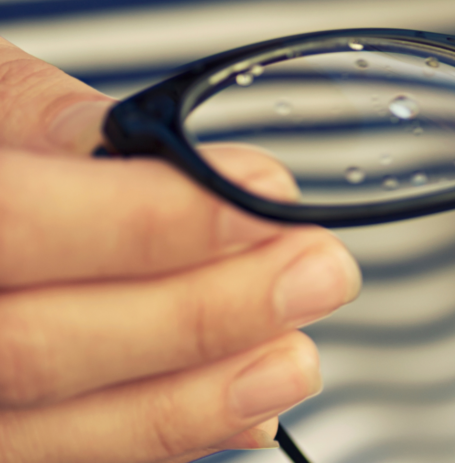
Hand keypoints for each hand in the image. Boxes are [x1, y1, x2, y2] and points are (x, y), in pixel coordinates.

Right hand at [0, 38, 360, 461]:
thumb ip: (66, 125)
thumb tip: (202, 173)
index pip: (19, 224)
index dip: (151, 221)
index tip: (271, 200)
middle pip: (44, 348)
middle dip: (204, 315)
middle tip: (321, 272)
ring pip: (63, 429)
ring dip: (203, 398)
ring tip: (298, 355)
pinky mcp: (1, 439)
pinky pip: (79, 457)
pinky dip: (175, 436)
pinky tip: (250, 405)